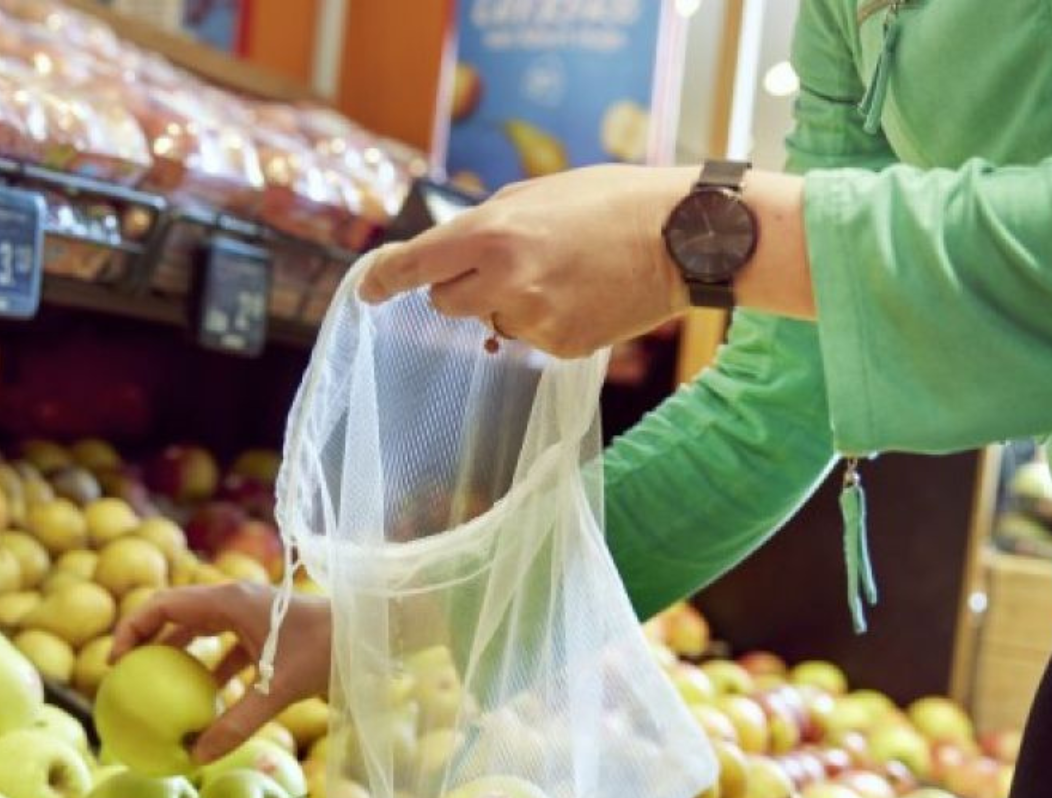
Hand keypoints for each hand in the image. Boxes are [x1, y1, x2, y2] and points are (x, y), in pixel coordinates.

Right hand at [110, 583, 332, 763]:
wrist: (368, 636)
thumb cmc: (325, 651)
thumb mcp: (277, 690)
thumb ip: (236, 723)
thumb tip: (195, 757)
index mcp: (229, 601)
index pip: (163, 605)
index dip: (132, 629)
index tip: (115, 663)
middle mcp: (235, 602)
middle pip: (176, 615)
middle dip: (148, 641)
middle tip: (126, 677)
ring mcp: (251, 615)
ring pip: (200, 632)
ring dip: (179, 657)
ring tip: (157, 691)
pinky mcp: (266, 632)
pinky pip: (226, 649)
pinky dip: (211, 671)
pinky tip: (205, 705)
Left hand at [360, 164, 698, 357]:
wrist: (682, 237)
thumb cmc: (609, 201)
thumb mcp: (535, 195)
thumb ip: (483, 225)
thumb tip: (445, 254)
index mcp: (492, 234)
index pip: (414, 266)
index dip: (384, 279)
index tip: (369, 290)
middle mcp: (505, 281)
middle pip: (443, 303)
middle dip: (458, 286)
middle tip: (501, 264)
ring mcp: (535, 320)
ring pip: (490, 321)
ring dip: (506, 303)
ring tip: (559, 274)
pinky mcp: (562, 347)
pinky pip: (531, 338)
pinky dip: (546, 320)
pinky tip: (581, 295)